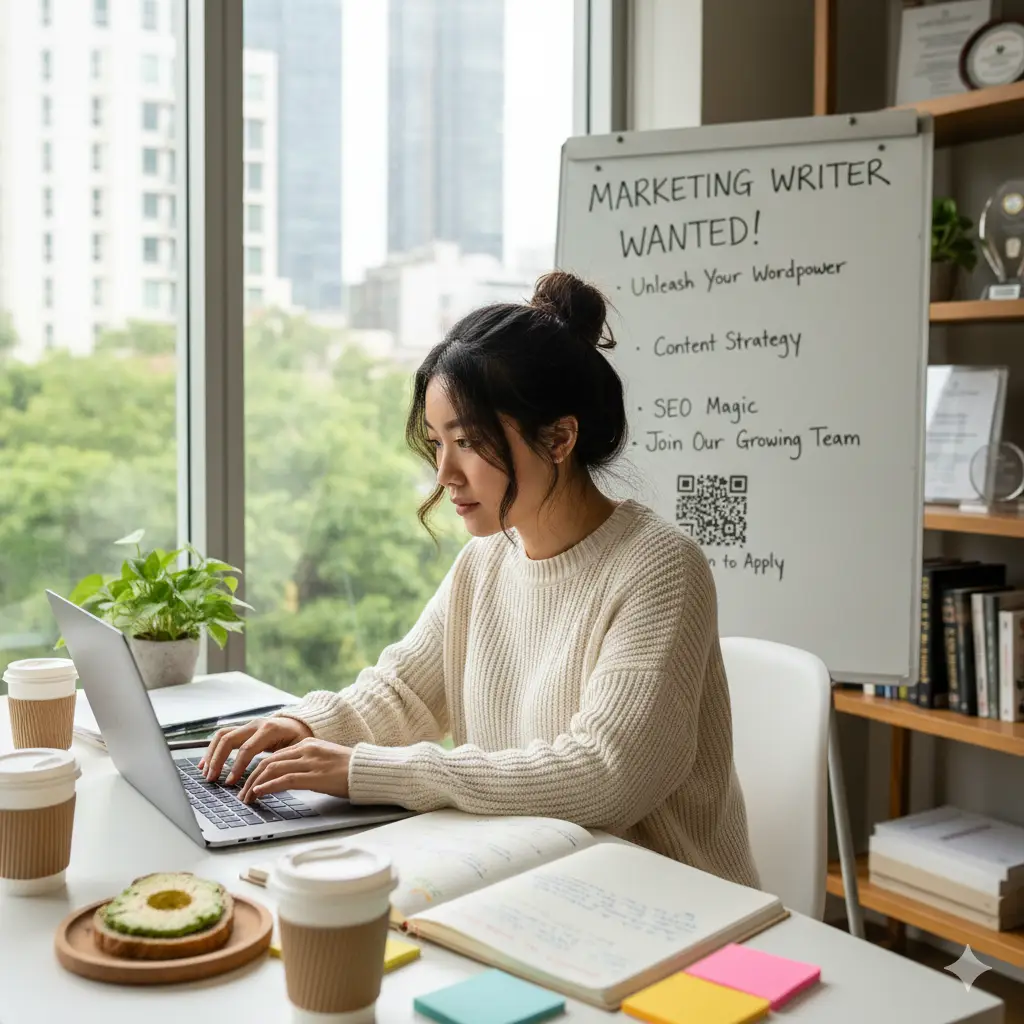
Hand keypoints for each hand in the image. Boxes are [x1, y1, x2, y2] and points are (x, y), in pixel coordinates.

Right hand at [198, 716, 312, 784]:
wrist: (300, 724)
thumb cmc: (300, 739)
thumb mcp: (296, 750)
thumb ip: (281, 762)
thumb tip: (267, 781)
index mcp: (270, 729)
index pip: (247, 749)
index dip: (236, 767)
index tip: (230, 783)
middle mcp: (256, 724)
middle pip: (229, 739)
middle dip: (218, 760)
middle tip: (212, 778)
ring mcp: (248, 725)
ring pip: (222, 735)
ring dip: (211, 754)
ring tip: (205, 772)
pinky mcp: (243, 729)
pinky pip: (223, 736)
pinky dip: (213, 749)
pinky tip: (206, 763)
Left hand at [238, 738, 352, 802]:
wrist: (369, 770)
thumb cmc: (350, 769)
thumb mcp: (325, 760)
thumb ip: (307, 763)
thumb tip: (289, 776)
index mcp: (308, 743)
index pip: (274, 755)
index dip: (257, 770)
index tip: (249, 782)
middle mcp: (306, 749)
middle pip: (268, 761)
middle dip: (251, 778)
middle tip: (242, 793)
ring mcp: (310, 762)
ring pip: (272, 769)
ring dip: (255, 785)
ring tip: (247, 798)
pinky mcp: (315, 776)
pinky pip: (285, 779)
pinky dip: (268, 786)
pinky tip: (259, 793)